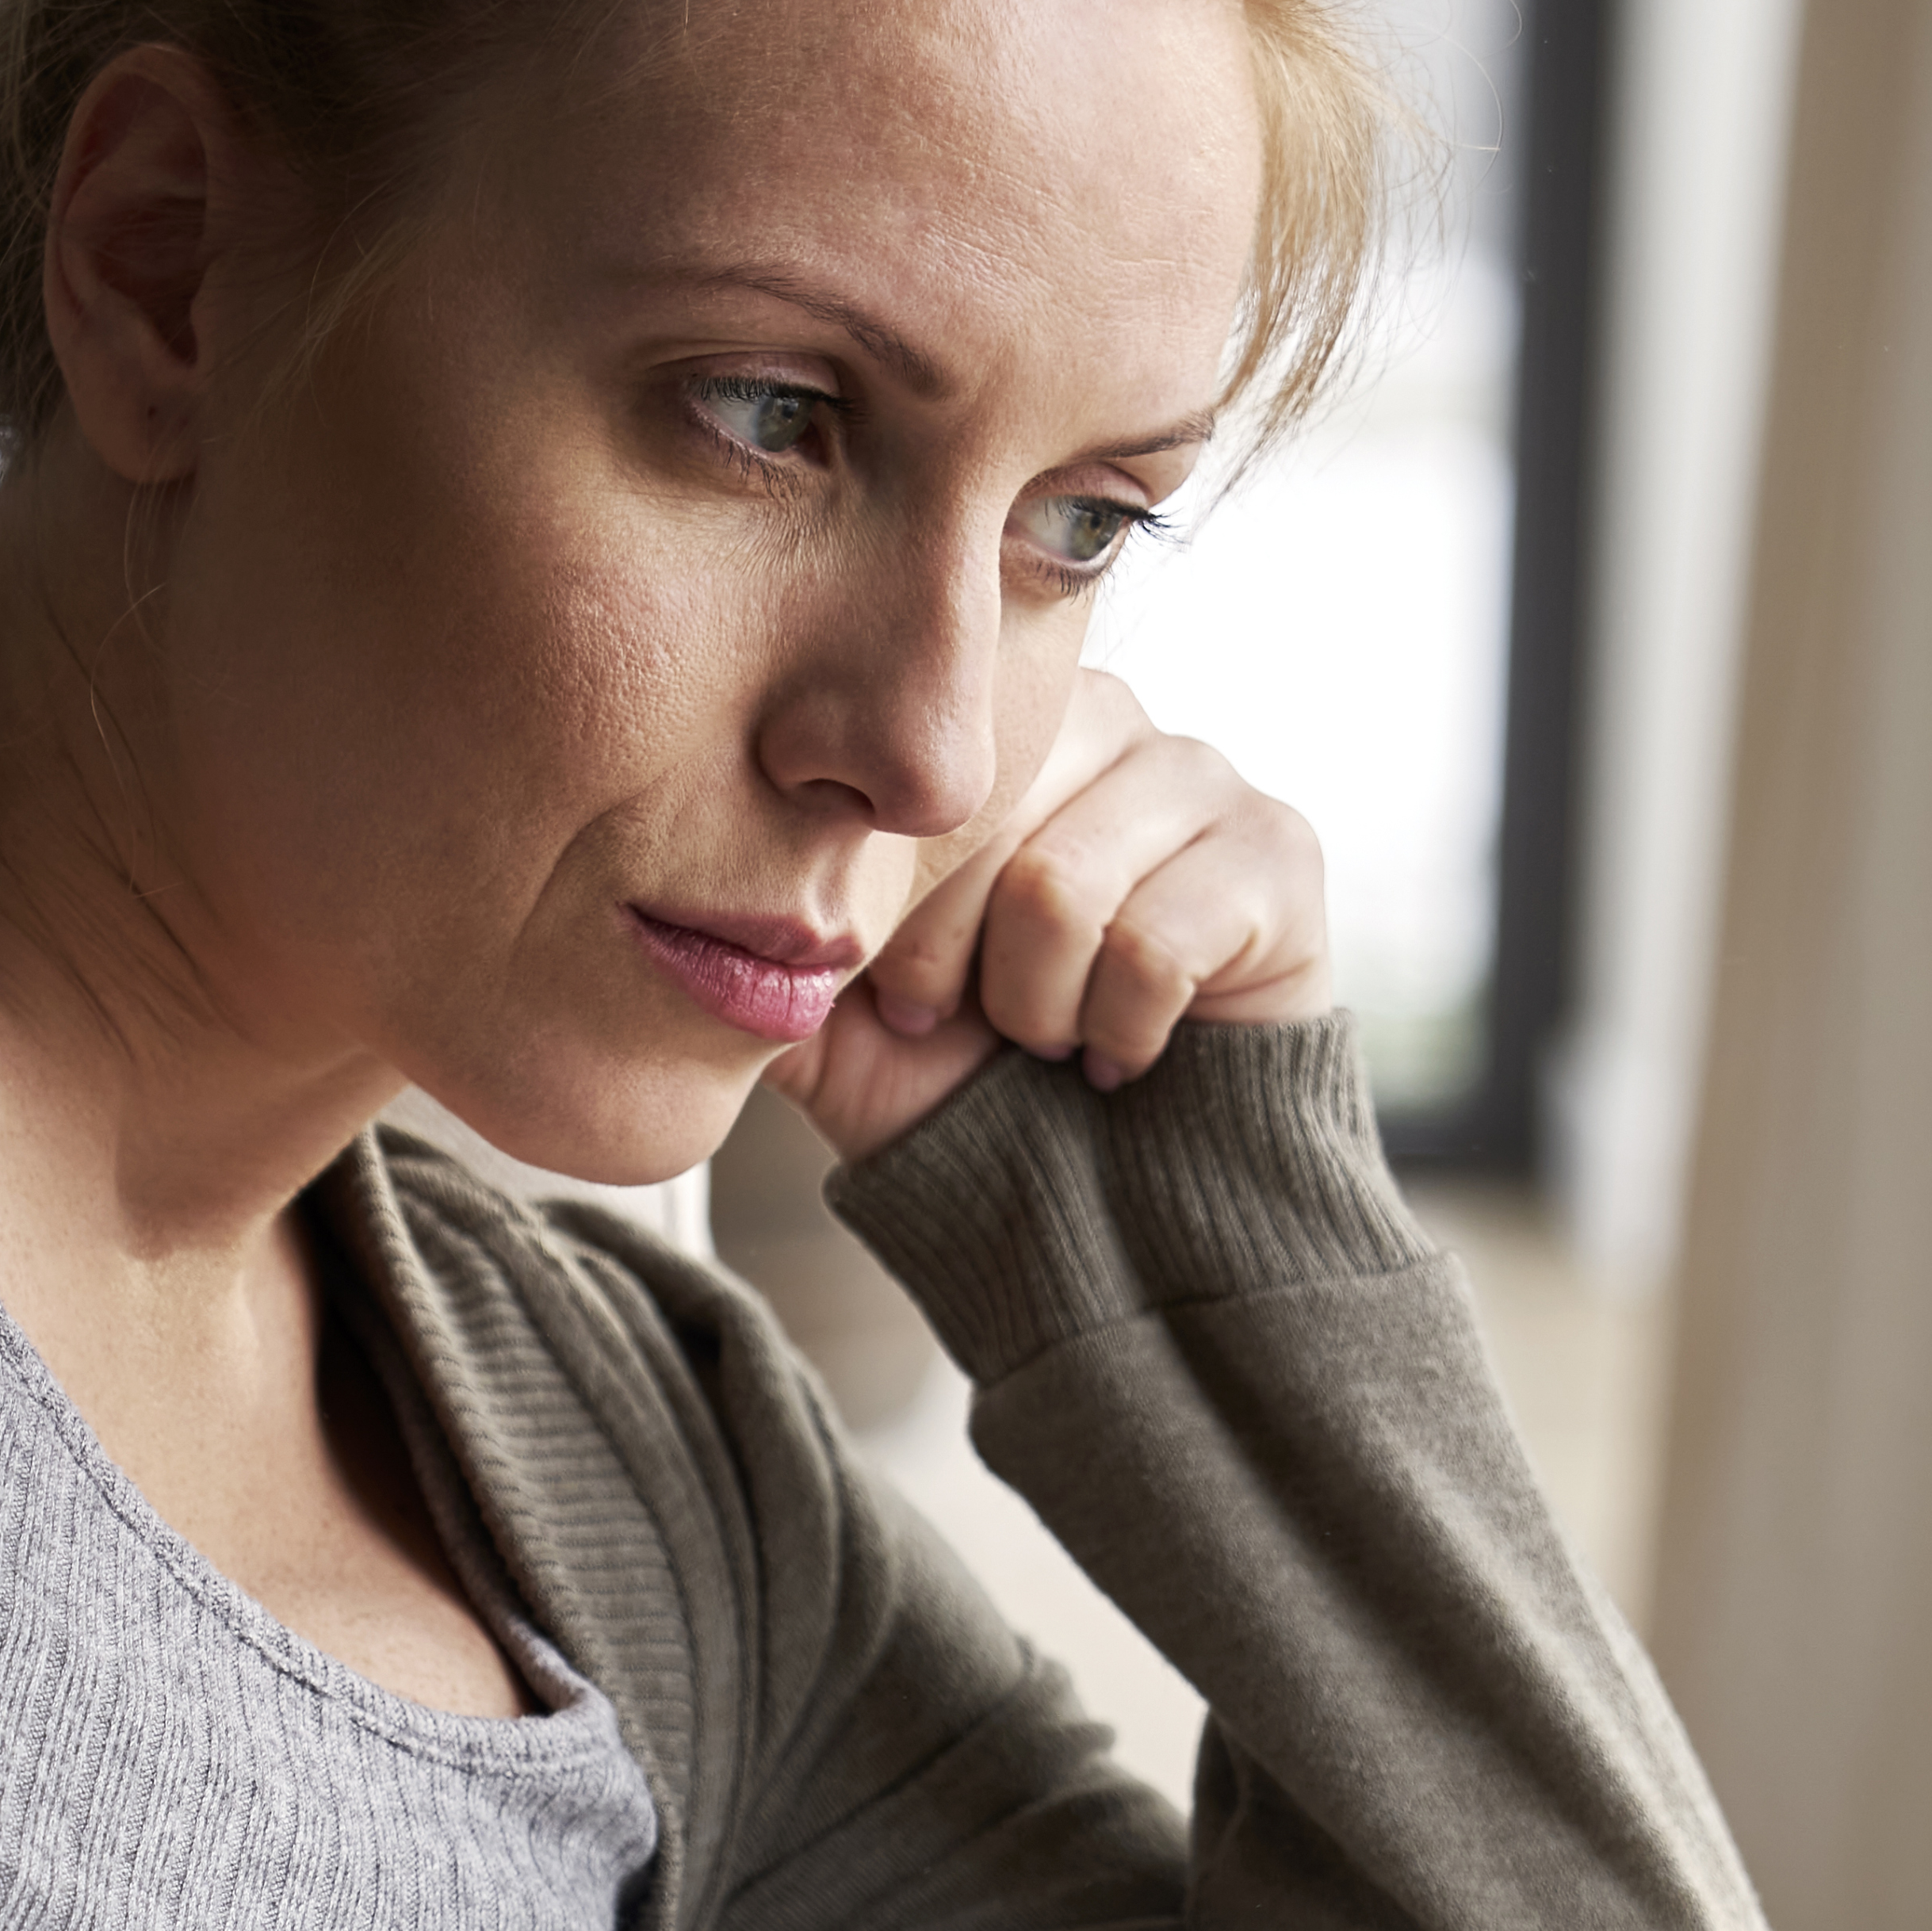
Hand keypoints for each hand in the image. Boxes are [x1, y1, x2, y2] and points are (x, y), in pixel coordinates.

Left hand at [790, 669, 1332, 1163]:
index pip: (910, 762)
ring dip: (1036, 1002)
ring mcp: (1203, 781)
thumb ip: (753, 923)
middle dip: (952, 954)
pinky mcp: (1281, 860)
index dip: (893, 899)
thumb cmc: (959, 1095)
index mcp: (996, 729)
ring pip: (1066, 878)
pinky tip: (1120, 1057)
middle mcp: (1109, 724)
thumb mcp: (825, 1007)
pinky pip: (1161, 935)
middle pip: (984, 805)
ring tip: (1046, 1039)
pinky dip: (1120, 1027)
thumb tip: (650, 872)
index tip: (895, 990)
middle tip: (963, 1024)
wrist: (1097, 1206)